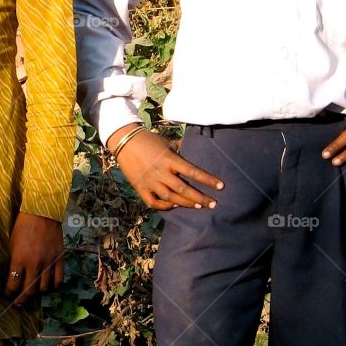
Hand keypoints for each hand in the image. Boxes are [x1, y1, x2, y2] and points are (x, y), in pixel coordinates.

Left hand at [4, 211, 63, 304]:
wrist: (42, 213)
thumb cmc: (22, 226)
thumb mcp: (12, 243)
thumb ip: (14, 261)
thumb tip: (14, 276)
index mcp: (19, 260)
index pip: (13, 284)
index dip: (10, 292)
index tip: (9, 294)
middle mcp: (34, 265)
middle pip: (29, 290)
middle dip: (23, 299)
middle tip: (20, 302)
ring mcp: (48, 263)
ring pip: (44, 288)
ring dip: (38, 292)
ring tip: (35, 291)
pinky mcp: (60, 259)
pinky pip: (58, 280)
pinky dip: (54, 286)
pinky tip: (50, 286)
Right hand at [107, 124, 223, 210]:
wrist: (124, 142)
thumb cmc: (148, 140)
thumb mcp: (166, 142)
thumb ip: (180, 149)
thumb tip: (193, 150)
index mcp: (169, 159)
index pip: (193, 171)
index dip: (208, 180)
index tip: (221, 186)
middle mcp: (161, 172)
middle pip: (184, 189)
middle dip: (200, 198)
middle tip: (213, 204)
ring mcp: (150, 181)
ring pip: (171, 197)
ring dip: (185, 203)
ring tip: (198, 206)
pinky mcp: (140, 188)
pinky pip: (153, 202)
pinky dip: (164, 206)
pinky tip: (174, 206)